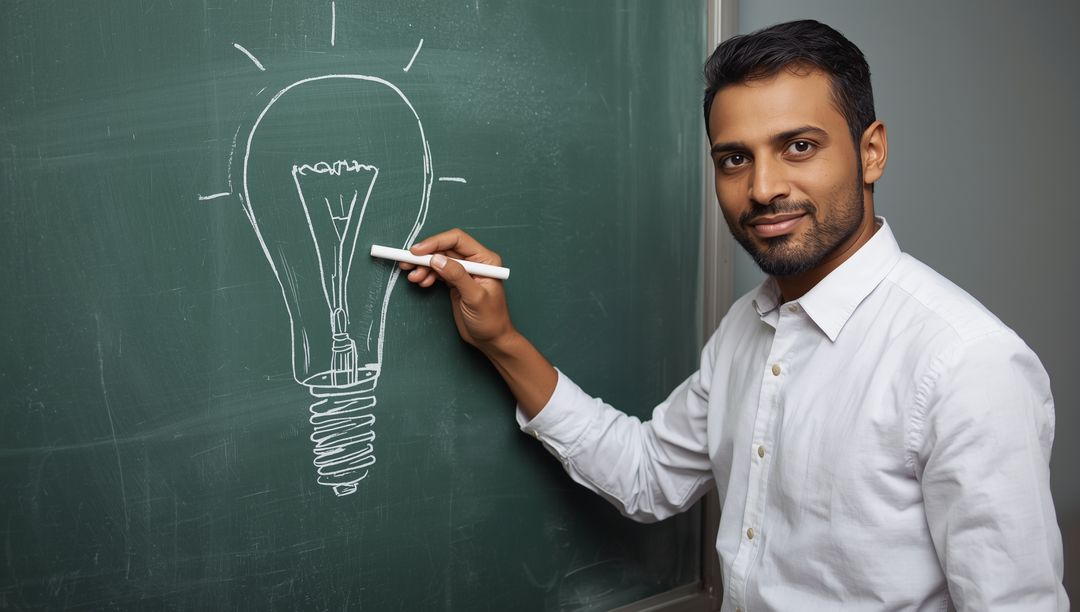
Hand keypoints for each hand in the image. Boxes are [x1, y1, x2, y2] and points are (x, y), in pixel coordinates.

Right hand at [401, 228, 515, 351]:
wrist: (491, 340)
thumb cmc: (491, 320)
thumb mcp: (475, 297)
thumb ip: (457, 276)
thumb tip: (437, 259)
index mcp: (485, 259)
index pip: (457, 240)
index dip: (435, 242)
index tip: (416, 252)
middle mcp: (475, 262)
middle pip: (445, 248)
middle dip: (424, 255)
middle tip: (407, 263)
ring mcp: (463, 271)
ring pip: (438, 260)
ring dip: (423, 266)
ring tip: (414, 278)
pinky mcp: (455, 282)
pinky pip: (437, 271)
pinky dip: (427, 274)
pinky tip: (421, 282)